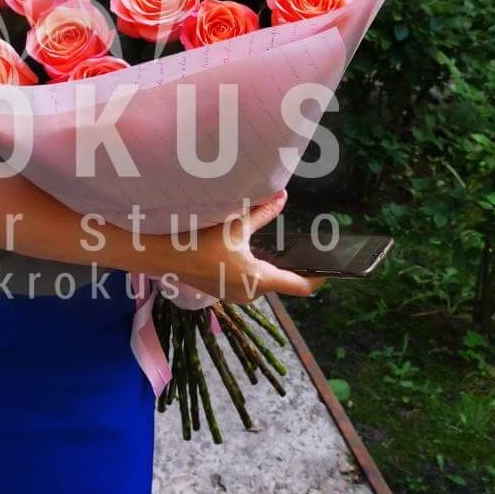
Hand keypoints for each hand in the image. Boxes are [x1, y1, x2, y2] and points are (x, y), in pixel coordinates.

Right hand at [172, 191, 324, 304]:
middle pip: (281, 282)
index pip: (301, 286)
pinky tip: (242, 253)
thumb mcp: (235, 225)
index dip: (318, 278)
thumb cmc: (200, 242)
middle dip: (288, 266)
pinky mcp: (224, 293)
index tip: (329, 270)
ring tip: (268, 246)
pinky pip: (247, 284)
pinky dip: (251, 271)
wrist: (165, 257)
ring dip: (267, 267)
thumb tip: (283, 197)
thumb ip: (262, 213)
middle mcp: (251, 293)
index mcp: (259, 279)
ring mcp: (236, 296)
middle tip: (296, 246)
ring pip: (263, 283)